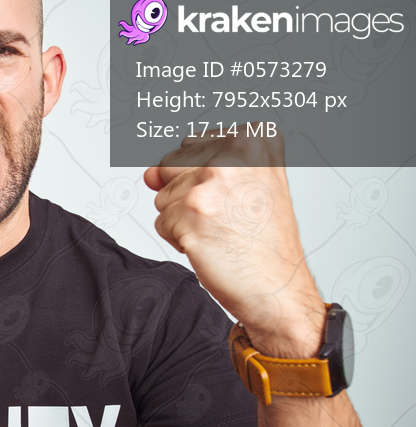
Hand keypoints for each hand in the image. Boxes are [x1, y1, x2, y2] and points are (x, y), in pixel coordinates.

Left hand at [143, 124, 325, 357]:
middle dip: (186, 195)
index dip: (203, 178)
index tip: (234, 195)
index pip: (190, 145)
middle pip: (171, 166)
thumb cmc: (263, 241)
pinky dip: (179, 239)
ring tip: (221, 230)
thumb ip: (190, 167)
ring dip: (183, 219)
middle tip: (227, 216)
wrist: (278, 288)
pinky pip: (161, 222)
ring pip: (163, 196)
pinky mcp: (191, 213)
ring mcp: (211, 183)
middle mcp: (234, 153)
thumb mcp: (241, 185)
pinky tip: (212, 245)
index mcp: (253, 138)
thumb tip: (149, 174)